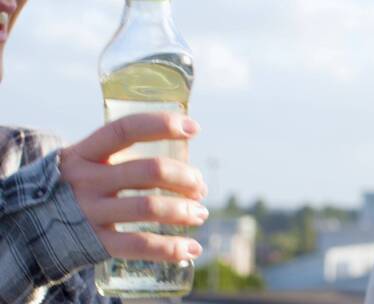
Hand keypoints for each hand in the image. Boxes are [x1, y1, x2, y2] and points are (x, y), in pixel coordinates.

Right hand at [59, 112, 207, 261]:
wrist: (28, 226)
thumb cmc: (73, 188)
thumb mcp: (85, 162)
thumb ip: (121, 156)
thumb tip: (181, 161)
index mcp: (85, 153)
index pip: (125, 129)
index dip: (162, 125)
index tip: (194, 127)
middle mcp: (86, 180)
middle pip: (148, 171)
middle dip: (185, 177)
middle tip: (201, 187)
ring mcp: (89, 212)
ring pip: (148, 208)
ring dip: (184, 210)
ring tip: (201, 213)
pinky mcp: (95, 243)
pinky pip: (139, 245)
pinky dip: (171, 248)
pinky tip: (192, 249)